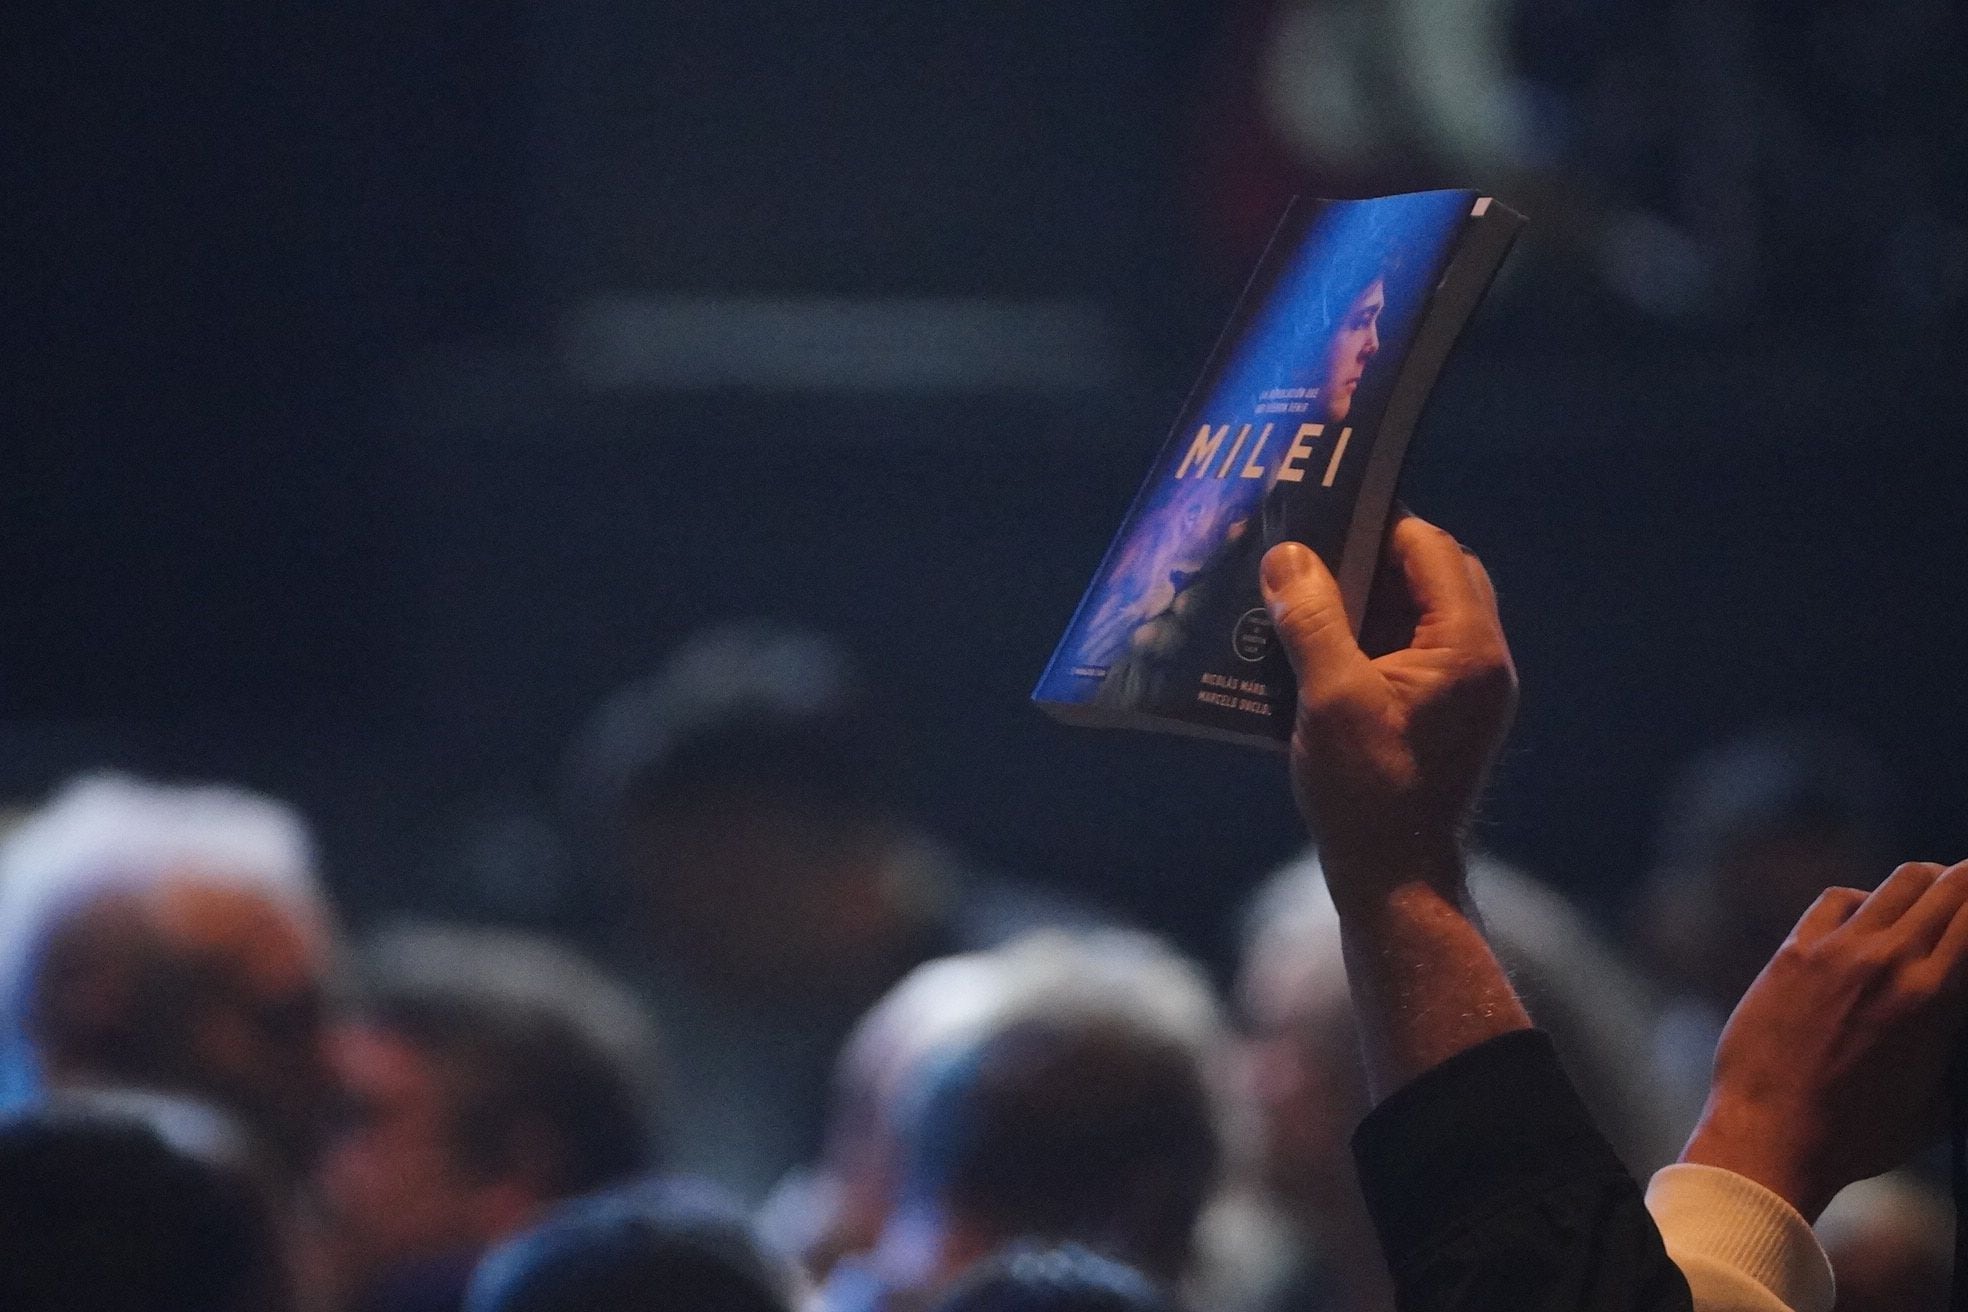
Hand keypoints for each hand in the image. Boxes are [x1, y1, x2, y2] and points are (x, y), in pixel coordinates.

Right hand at [1260, 516, 1517, 900]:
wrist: (1396, 882)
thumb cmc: (1367, 793)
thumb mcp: (1328, 698)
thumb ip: (1311, 619)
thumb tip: (1288, 555)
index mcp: (1468, 648)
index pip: (1430, 548)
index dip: (1376, 524)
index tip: (1319, 513)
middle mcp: (1481, 661)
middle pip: (1433, 573)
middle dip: (1371, 556)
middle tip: (1310, 550)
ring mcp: (1467, 690)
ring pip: (1421, 611)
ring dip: (1366, 598)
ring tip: (1304, 594)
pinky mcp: (1445, 715)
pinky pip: (1411, 650)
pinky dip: (1369, 637)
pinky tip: (1315, 646)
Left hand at [1681, 860, 1967, 1220]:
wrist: (1772, 1134)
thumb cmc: (1861, 1134)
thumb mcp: (1939, 1100)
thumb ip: (1958, 1049)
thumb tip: (1957, 1018)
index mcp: (1935, 997)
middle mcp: (1890, 961)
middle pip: (1947, 886)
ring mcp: (1837, 951)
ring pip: (1897, 884)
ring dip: (1925, 881)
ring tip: (1934, 888)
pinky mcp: (1793, 952)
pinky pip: (1837, 901)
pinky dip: (1863, 899)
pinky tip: (1867, 913)